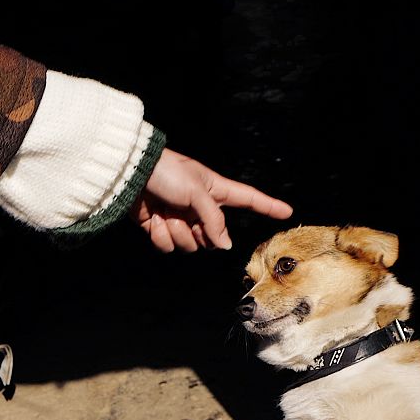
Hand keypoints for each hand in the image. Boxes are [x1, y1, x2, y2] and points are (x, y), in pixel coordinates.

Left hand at [131, 148, 292, 251]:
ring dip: (177, 233)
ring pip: (190, 245)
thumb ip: (215, 220)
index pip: (249, 200)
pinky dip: (160, 236)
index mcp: (215, 191)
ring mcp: (181, 219)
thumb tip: (224, 245)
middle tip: (185, 215)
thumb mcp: (197, 192)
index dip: (268, 206)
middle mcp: (200, 208)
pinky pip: (168, 246)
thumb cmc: (167, 174)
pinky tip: (152, 220)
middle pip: (213, 238)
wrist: (132, 175)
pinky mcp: (161, 227)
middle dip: (199, 233)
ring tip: (165, 214)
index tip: (287, 212)